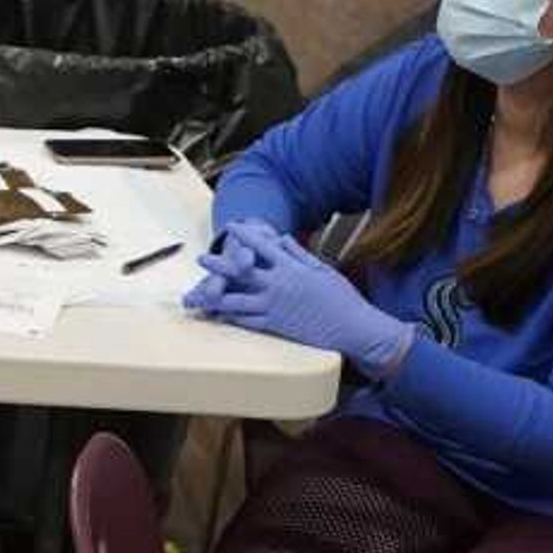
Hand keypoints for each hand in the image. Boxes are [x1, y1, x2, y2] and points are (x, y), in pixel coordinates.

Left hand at [184, 226, 414, 376]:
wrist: (353, 326)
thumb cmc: (342, 298)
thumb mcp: (322, 269)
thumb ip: (299, 254)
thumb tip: (281, 238)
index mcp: (292, 268)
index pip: (263, 246)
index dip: (246, 235)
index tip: (232, 226)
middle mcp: (279, 285)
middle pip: (242, 272)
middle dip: (220, 264)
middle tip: (201, 258)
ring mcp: (275, 306)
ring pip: (237, 300)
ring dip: (216, 295)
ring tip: (199, 293)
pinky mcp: (276, 325)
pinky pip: (248, 321)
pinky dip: (231, 318)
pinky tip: (219, 315)